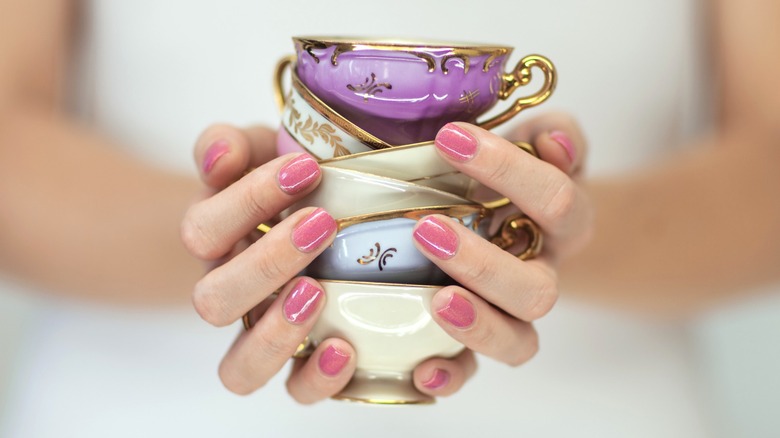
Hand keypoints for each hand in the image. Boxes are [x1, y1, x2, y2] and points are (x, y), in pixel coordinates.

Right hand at [180, 124, 357, 402]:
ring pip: (238, 368)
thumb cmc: (286, 186)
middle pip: (214, 301)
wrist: (312, 220)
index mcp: (214, 242)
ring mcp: (261, 335)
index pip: (204, 229)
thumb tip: (220, 154)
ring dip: (274, 335)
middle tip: (322, 223)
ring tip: (318, 293)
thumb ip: (230, 145)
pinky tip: (347, 347)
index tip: (306, 168)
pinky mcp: (302, 362)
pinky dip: (316, 378)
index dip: (247, 200)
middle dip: (267, 262)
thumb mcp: (259, 152)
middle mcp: (229, 295)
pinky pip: (294, 390)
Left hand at [407, 113, 592, 395]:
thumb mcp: (536, 143)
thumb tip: (554, 140)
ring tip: (435, 300)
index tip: (449, 138)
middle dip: (483, 264)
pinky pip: (475, 370)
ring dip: (477, 324)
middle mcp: (543, 274)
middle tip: (427, 229)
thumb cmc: (516, 177)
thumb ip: (553, 134)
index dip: (509, 170)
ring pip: (517, 341)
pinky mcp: (476, 339)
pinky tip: (422, 368)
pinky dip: (453, 374)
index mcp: (564, 224)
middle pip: (538, 290)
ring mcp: (512, 314)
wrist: (519, 220)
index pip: (556, 200)